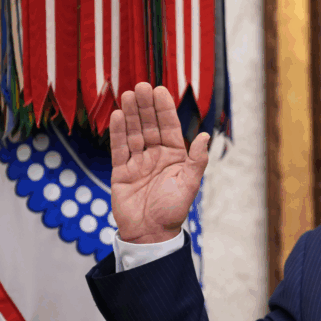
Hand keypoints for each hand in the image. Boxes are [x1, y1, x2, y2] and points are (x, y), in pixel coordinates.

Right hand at [109, 82, 208, 243]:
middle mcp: (156, 156)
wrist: (150, 234)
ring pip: (133, 133)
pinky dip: (117, 133)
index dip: (164, 109)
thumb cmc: (173, 211)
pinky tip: (116, 116)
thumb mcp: (189, 185)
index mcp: (175, 157)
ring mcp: (138, 162)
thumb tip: (205, 137)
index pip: (169, 127)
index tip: (159, 90)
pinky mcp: (121, 172)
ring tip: (127, 95)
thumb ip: (197, 161)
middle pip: (150, 126)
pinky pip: (119, 149)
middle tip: (141, 87)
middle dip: (145, 107)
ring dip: (130, 114)